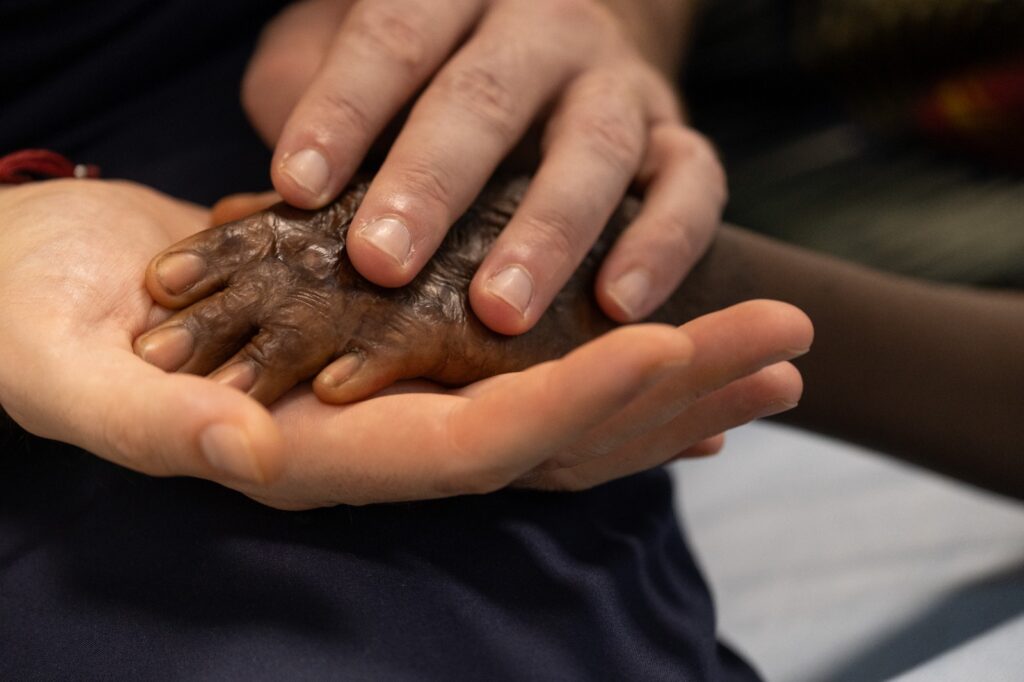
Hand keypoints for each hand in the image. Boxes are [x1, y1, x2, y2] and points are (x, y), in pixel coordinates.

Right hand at [0, 181, 807, 508]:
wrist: (31, 290)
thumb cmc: (36, 328)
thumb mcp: (82, 378)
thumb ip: (168, 429)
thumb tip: (257, 453)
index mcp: (313, 456)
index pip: (477, 443)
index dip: (578, 398)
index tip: (676, 345)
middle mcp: (372, 442)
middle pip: (554, 433)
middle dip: (673, 390)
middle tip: (788, 345)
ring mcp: (392, 400)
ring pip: (557, 403)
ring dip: (667, 376)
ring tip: (770, 350)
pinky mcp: (398, 352)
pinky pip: (523, 367)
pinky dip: (602, 359)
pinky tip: (669, 352)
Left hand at [243, 0, 723, 334]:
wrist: (561, 32)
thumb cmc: (434, 64)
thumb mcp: (355, 52)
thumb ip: (309, 98)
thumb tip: (259, 200)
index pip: (393, 38)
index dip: (344, 110)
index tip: (293, 188)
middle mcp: (542, 30)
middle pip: (487, 94)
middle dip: (434, 180)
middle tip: (382, 263)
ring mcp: (616, 84)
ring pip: (594, 148)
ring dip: (548, 231)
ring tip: (499, 311)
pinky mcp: (676, 137)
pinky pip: (692, 185)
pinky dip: (663, 243)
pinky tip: (619, 306)